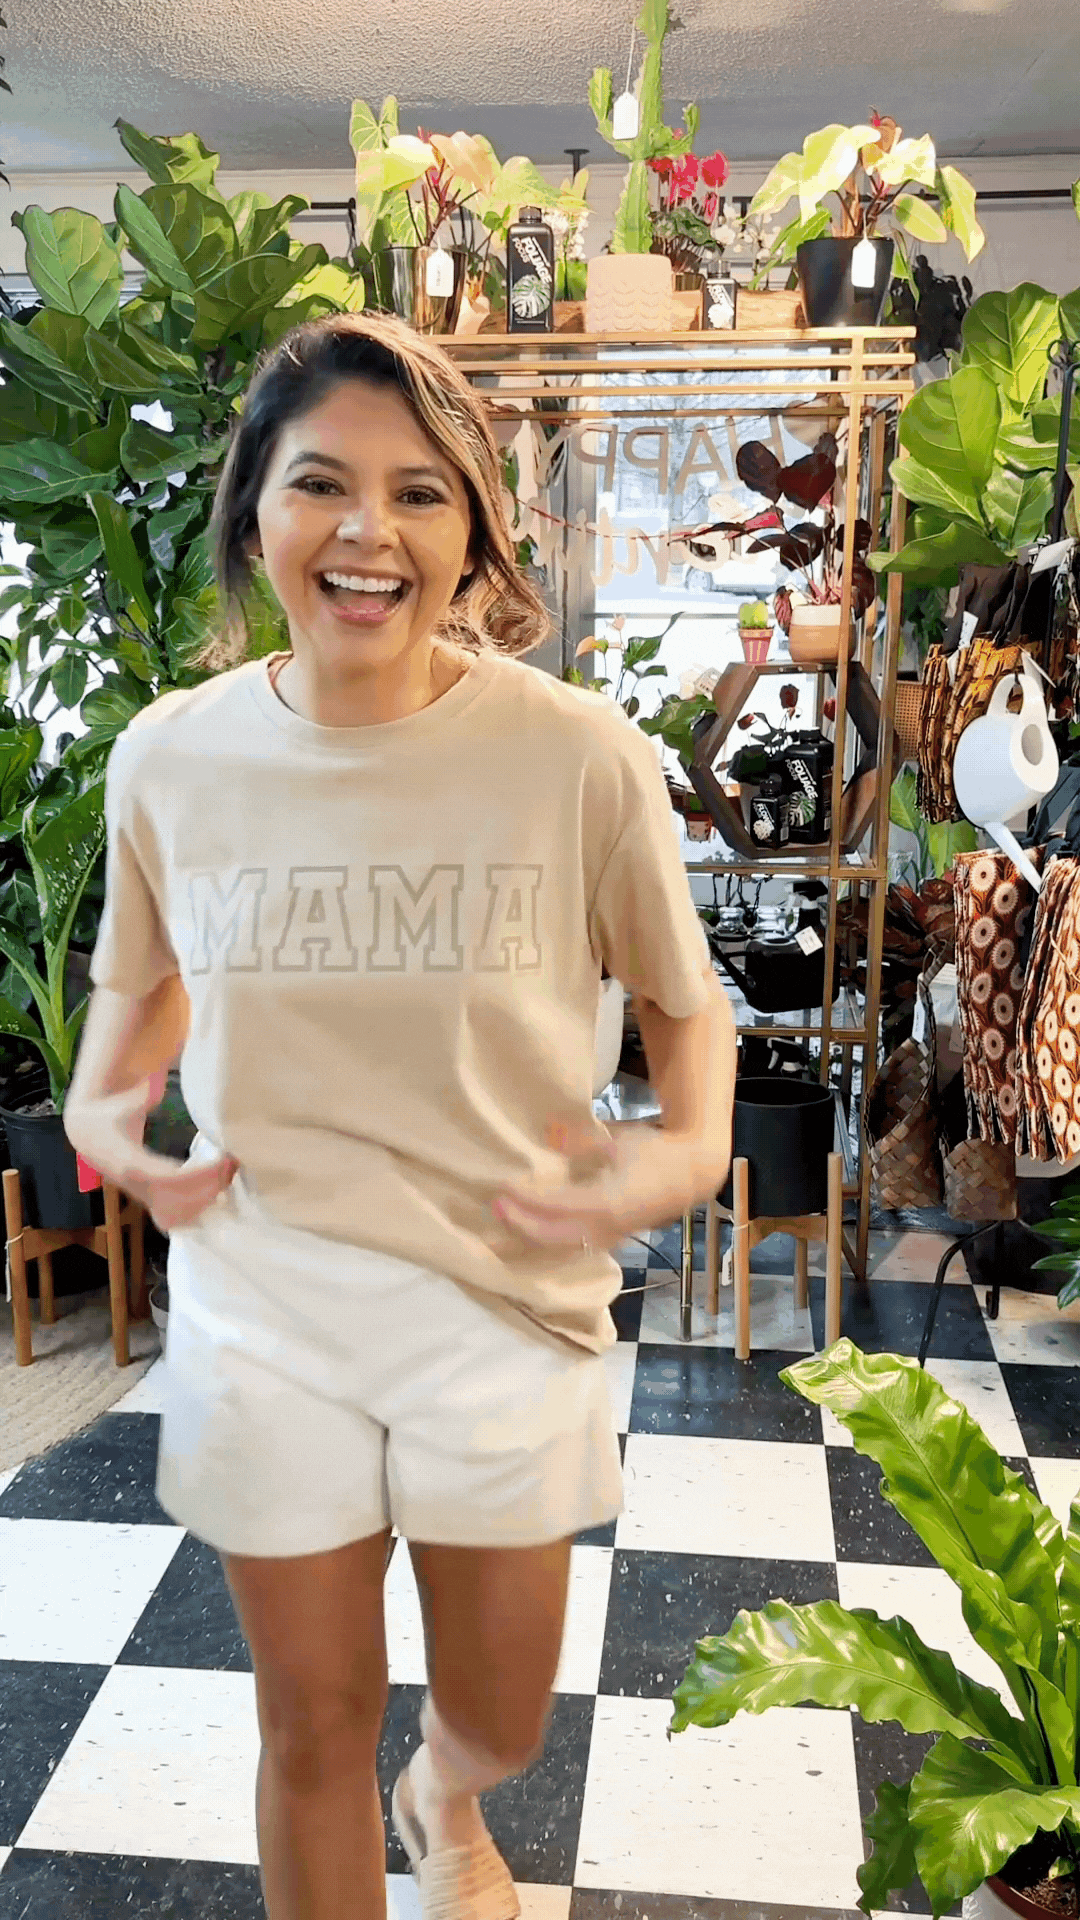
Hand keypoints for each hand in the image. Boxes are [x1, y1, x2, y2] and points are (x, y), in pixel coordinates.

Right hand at [65, 1075, 237, 1233]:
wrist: (87, 1132)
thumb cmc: (109, 1113)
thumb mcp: (124, 1102)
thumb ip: (140, 1096)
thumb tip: (153, 1084)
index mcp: (130, 1162)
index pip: (169, 1178)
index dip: (199, 1174)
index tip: (224, 1160)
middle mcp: (134, 1184)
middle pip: (176, 1200)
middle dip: (207, 1188)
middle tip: (232, 1166)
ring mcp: (140, 1195)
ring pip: (175, 1215)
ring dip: (203, 1201)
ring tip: (227, 1176)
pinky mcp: (146, 1200)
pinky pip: (172, 1217)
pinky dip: (193, 1211)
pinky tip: (213, 1192)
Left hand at [493, 1118, 728, 1252]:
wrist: (693, 1174)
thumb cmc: (657, 1153)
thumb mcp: (619, 1140)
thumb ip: (582, 1140)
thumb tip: (549, 1133)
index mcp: (608, 1202)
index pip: (556, 1206)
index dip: (527, 1199)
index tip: (504, 1188)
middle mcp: (606, 1227)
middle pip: (553, 1235)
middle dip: (521, 1224)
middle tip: (496, 1207)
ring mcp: (611, 1237)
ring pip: (563, 1246)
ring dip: (534, 1234)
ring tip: (509, 1218)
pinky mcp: (613, 1238)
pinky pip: (575, 1245)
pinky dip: (551, 1237)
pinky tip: (535, 1226)